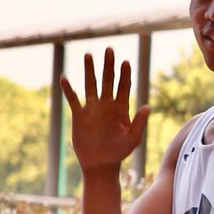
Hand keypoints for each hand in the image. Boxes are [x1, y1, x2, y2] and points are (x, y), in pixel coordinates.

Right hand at [62, 49, 150, 171]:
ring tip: (89, 55)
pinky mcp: (79, 115)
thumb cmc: (119, 152)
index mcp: (122, 109)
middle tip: (109, 49)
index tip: (126, 62)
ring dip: (89, 70)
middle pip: (108, 81)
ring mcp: (93, 108)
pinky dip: (68, 89)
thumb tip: (149, 106)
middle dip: (109, 65)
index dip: (125, 74)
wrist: (101, 163)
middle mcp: (107, 105)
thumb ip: (140, 122)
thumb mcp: (133, 138)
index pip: (124, 87)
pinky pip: (73, 99)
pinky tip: (65, 77)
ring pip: (90, 85)